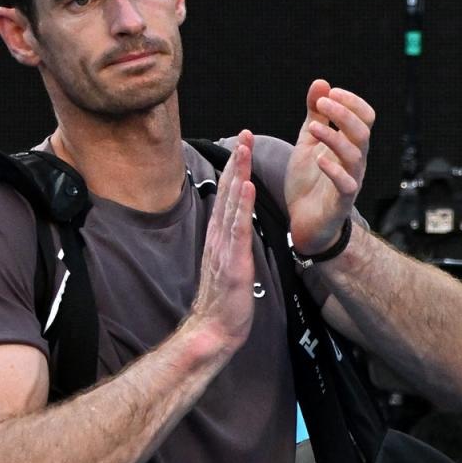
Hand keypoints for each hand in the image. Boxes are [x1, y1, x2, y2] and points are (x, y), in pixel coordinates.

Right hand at [191, 130, 256, 348]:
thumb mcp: (229, 263)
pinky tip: (247, 186)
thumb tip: (239, 223)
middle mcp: (219, 235)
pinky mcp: (233, 260)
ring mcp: (224, 246)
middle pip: (228, 191)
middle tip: (245, 133)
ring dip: (239, 174)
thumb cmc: (224, 300)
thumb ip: (231, 241)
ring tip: (245, 149)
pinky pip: (238, 228)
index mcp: (219, 235)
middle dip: (237, 161)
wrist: (214, 329)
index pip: (227, 195)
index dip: (234, 168)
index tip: (242, 144)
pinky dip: (242, 205)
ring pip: (232, 203)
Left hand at [284, 80, 374, 254]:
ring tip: (314, 128)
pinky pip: (346, 184)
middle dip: (344, 114)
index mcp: (349, 145)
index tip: (329, 92)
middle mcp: (355, 161)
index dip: (351, 102)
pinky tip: (319, 159)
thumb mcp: (308, 142)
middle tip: (322, 104)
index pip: (365, 117)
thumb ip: (315, 115)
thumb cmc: (309, 182)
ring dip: (335, 137)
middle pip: (363, 131)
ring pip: (355, 154)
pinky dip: (334, 169)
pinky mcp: (341, 201)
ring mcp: (350, 180)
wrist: (304, 223)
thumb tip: (321, 83)